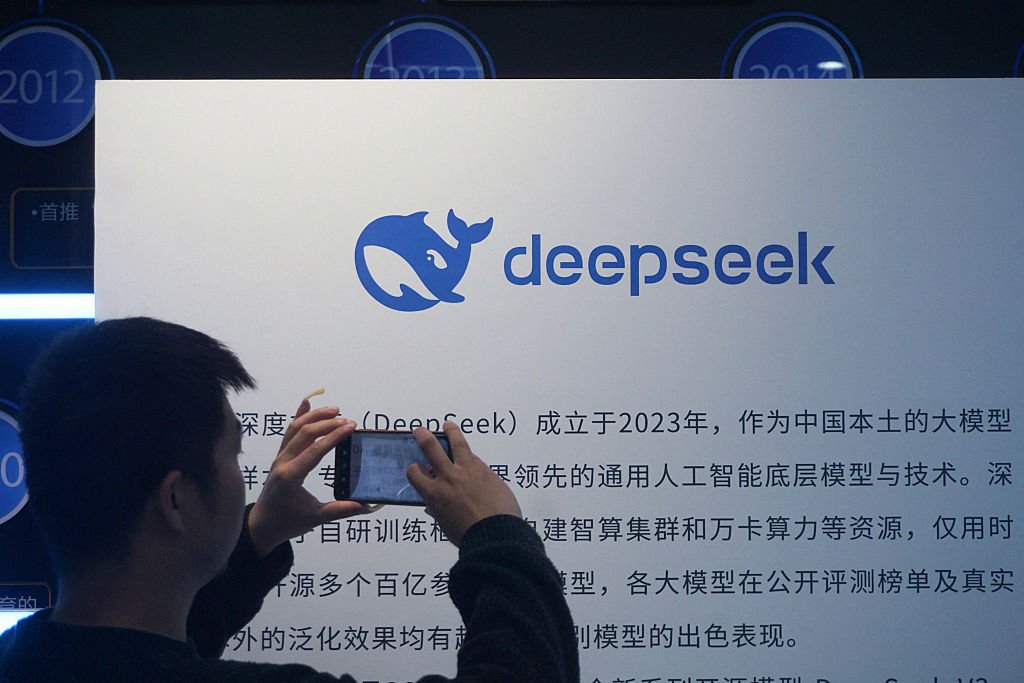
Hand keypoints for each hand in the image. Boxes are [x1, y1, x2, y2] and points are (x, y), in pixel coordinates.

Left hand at [248, 398, 367, 556]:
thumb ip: (340, 510)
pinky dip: (298, 416)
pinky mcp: (280, 456)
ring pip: (295, 428)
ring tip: (335, 410)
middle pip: (305, 433)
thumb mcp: (314, 518)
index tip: (351, 427)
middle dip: (328, 423)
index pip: (316, 450)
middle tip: (349, 421)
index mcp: (291, 476)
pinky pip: (289, 432)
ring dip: (315, 416)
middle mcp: (283, 462)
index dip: (335, 436)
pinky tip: (307, 403)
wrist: (261, 526)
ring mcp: (280, 457)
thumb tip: (365, 506)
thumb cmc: (286, 522)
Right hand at [406, 422, 521, 546]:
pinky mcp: (486, 470)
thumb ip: (438, 511)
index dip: (414, 469)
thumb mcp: (446, 525)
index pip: (415, 474)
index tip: (416, 467)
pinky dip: (471, 456)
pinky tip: (471, 456)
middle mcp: (448, 477)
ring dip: (451, 432)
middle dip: (423, 436)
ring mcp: (468, 470)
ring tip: (448, 425)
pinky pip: (476, 458)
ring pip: (457, 443)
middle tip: (419, 430)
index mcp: (434, 494)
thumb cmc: (470, 536)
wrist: (496, 534)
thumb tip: (432, 507)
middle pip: (431, 448)